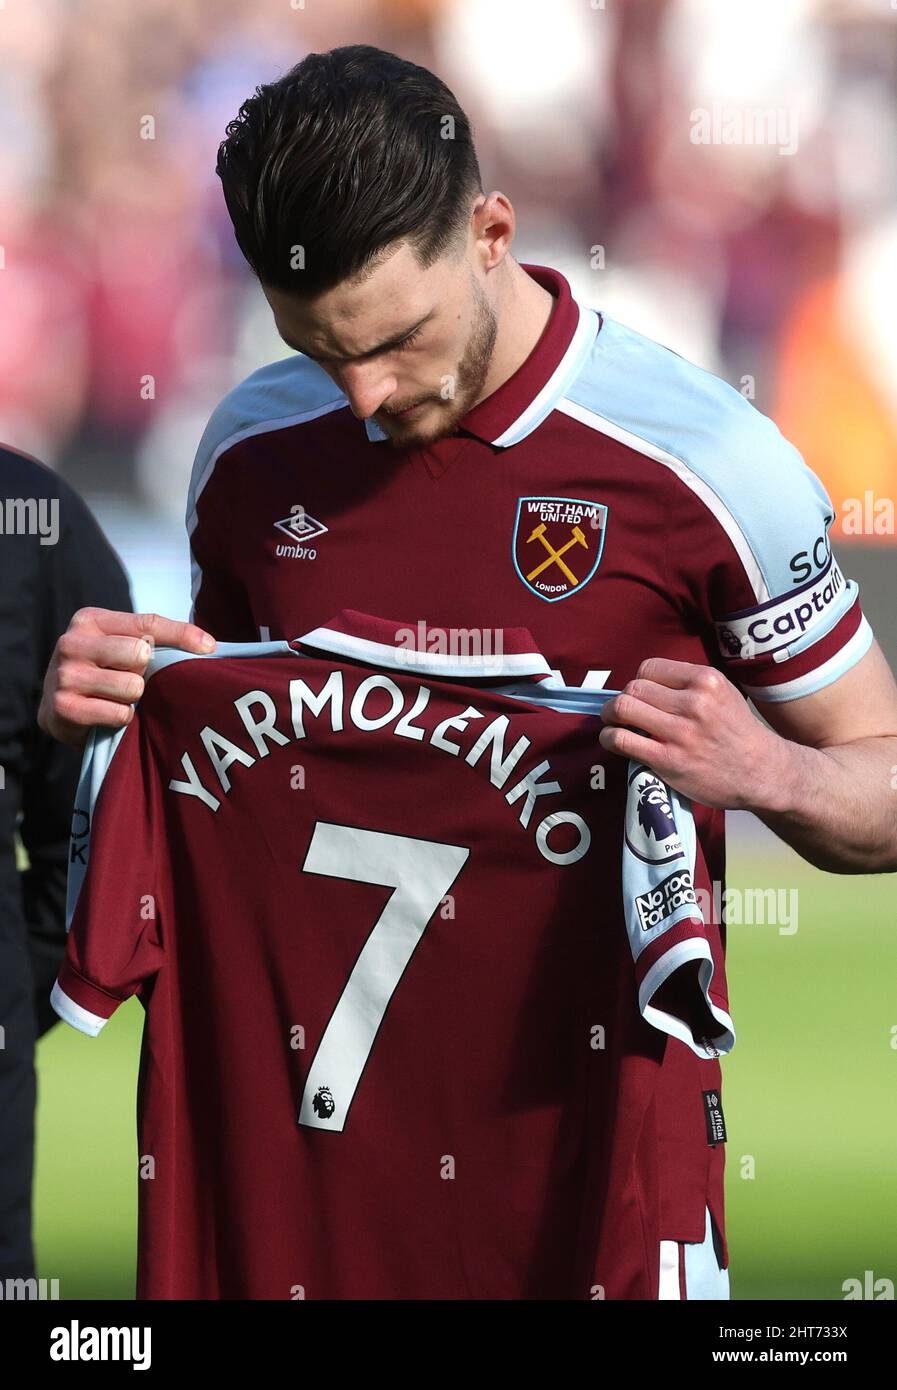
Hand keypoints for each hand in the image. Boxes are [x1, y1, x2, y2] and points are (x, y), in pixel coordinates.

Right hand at [38, 608, 215, 748]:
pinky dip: (122, 717)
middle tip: (132, 679)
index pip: (147, 624)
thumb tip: (208, 644)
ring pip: (132, 687)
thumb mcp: (120, 644)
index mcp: (90, 620)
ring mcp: (64, 676)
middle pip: (140, 654)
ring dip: (134, 698)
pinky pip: (119, 713)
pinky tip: (108, 713)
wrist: (58, 706)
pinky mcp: (64, 708)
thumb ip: (155, 638)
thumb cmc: (100, 671)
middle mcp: (72, 643)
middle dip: (145, 672)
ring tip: (118, 697)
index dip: (181, 635)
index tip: (208, 647)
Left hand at [598, 657, 790, 810]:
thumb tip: (644, 683)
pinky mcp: (668, 760)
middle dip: (623, 699)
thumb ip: (687, 685)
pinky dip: (609, 738)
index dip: (640, 681)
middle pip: (633, 688)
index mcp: (706, 680)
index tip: (642, 695)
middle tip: (623, 712)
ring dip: (610, 717)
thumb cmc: (737, 732)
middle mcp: (694, 703)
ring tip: (614, 724)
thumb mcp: (723, 694)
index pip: (649, 667)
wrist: (761, 772)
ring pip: (622, 709)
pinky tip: (615, 741)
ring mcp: (680, 733)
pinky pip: (621, 740)